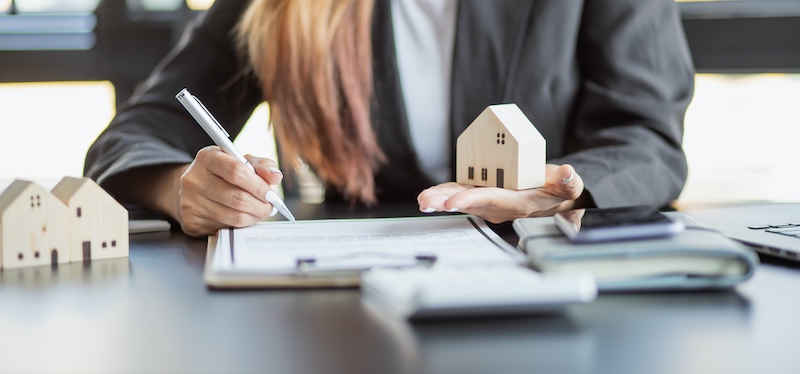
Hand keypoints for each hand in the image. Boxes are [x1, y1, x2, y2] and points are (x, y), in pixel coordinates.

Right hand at [175, 146, 284, 236]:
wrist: (193, 190)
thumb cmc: (222, 173)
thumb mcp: (240, 161)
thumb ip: (261, 165)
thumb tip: (276, 176)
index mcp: (207, 158)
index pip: (236, 171)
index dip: (259, 185)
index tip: (271, 194)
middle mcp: (194, 179)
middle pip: (238, 198)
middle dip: (261, 205)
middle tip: (270, 206)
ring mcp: (190, 202)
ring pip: (234, 216)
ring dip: (254, 216)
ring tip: (260, 211)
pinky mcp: (191, 222)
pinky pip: (226, 228)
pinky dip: (241, 225)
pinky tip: (244, 218)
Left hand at [417, 164, 583, 223]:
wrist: (554, 199)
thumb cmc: (559, 192)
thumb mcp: (570, 187)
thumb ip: (569, 182)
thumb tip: (568, 173)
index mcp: (516, 202)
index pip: (490, 200)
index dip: (470, 200)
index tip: (452, 202)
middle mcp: (499, 205)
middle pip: (468, 203)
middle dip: (446, 202)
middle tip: (426, 202)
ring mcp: (489, 200)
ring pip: (461, 199)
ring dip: (440, 199)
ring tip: (422, 200)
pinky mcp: (483, 192)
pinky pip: (461, 193)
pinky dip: (445, 193)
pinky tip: (430, 194)